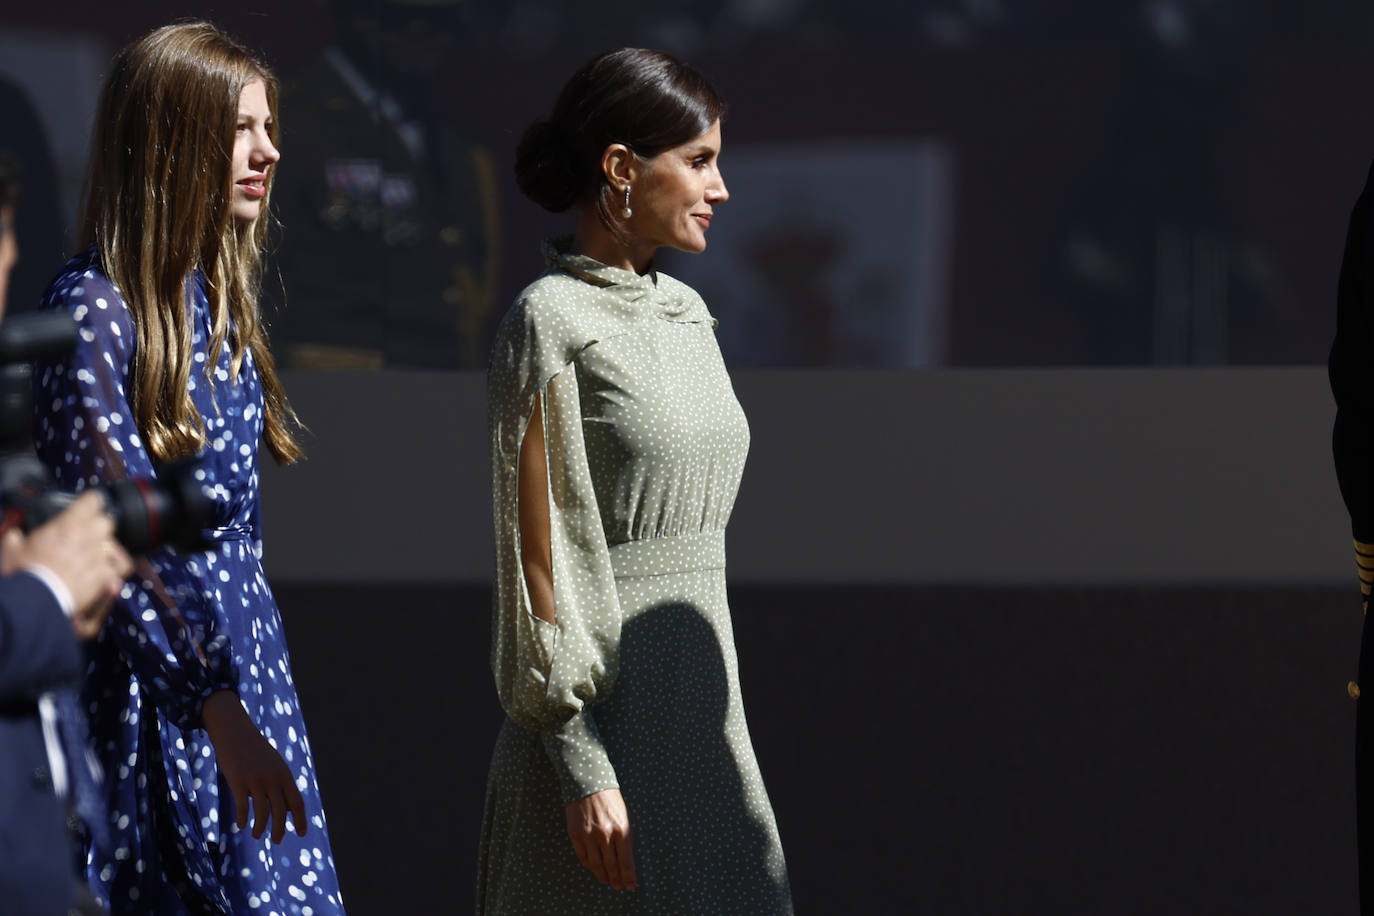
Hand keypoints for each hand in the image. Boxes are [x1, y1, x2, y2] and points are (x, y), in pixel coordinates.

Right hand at [0, 491, 132, 638]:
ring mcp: (99, 555)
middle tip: (88, 536)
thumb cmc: (26, 572)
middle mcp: (89, 535)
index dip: (91, 503)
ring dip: (109, 549)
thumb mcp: (13, 550)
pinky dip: (116, 570)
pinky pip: (120, 568)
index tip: (88, 507)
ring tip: (99, 556)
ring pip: (116, 544)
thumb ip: (15, 538)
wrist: (37, 597)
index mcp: (68, 524)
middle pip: (107, 522)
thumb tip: (14, 536)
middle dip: (100, 528)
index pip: (93, 500)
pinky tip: (108, 573)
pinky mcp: (105, 574)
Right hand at [202, 690, 307, 843]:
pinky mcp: (238, 781)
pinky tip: (241, 825)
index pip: (297, 802)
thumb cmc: (254, 752)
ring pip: (262, 812)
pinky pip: (243, 807)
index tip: (301, 834)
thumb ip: (281, 786)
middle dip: (280, 829)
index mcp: (285, 774)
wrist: (235, 731)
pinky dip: (243, 818)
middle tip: (277, 841)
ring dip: (261, 828)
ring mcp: (256, 780)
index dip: (300, 819)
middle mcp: (273, 778)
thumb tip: (287, 810)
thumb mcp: (273, 766)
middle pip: (281, 811)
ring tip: (257, 835)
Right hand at [565, 788, 636, 890]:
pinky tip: (595, 868)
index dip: (629, 876)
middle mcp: (606, 834)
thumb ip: (625, 838)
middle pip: (612, 866)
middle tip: (619, 886)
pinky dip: (590, 866)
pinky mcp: (576, 834)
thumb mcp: (624, 816)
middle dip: (617, 879)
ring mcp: (589, 835)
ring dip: (603, 876)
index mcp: (622, 829)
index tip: (631, 885)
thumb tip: (626, 860)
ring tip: (608, 880)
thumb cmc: (610, 799)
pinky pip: (583, 857)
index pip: (626, 861)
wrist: (589, 782)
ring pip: (597, 865)